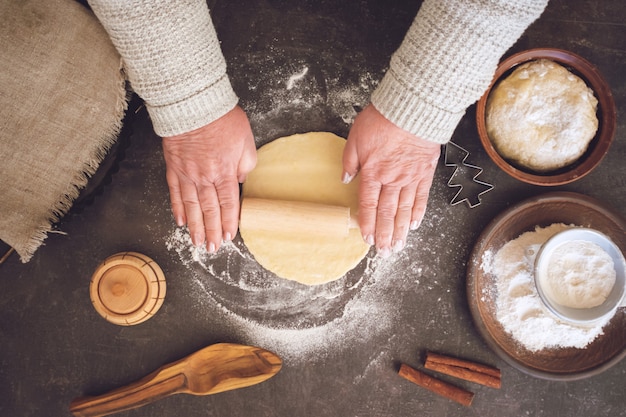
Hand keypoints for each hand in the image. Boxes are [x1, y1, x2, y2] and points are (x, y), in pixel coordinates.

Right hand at [162, 106, 256, 251]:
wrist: (193, 104)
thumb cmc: (222, 119)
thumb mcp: (246, 141)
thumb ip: (246, 164)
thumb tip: (241, 179)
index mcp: (224, 172)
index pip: (228, 204)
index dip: (229, 222)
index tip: (230, 236)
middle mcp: (204, 178)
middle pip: (209, 210)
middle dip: (212, 231)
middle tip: (213, 248)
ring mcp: (186, 174)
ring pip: (191, 207)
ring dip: (195, 227)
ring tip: (197, 242)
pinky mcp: (173, 167)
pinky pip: (175, 193)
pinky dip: (178, 208)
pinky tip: (180, 220)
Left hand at [343, 104, 440, 257]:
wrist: (412, 107)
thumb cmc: (382, 119)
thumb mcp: (356, 137)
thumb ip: (349, 161)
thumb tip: (345, 178)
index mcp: (373, 172)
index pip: (368, 205)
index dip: (367, 224)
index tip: (367, 239)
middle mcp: (392, 179)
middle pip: (387, 213)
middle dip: (385, 235)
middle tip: (385, 253)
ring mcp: (410, 177)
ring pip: (404, 209)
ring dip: (401, 230)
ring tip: (399, 246)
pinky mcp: (425, 172)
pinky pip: (421, 197)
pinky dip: (418, 212)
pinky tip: (414, 225)